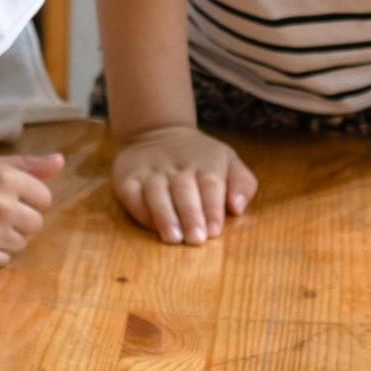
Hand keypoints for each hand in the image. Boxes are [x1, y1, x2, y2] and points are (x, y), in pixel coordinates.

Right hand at [0, 151, 66, 272]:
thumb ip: (27, 165)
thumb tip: (61, 162)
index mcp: (5, 178)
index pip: (44, 198)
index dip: (27, 199)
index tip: (5, 198)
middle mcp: (1, 206)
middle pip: (36, 223)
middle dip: (19, 220)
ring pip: (22, 243)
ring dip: (6, 237)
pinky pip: (4, 260)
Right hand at [112, 126, 256, 245]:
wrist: (158, 131)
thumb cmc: (201, 157)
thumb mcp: (229, 161)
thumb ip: (242, 184)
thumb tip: (237, 207)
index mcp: (206, 162)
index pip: (210, 184)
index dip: (212, 208)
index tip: (214, 230)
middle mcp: (177, 165)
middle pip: (184, 189)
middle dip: (190, 215)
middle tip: (196, 239)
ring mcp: (151, 170)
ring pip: (156, 191)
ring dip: (164, 215)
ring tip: (173, 237)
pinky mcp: (128, 177)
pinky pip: (131, 193)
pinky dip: (140, 210)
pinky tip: (151, 226)